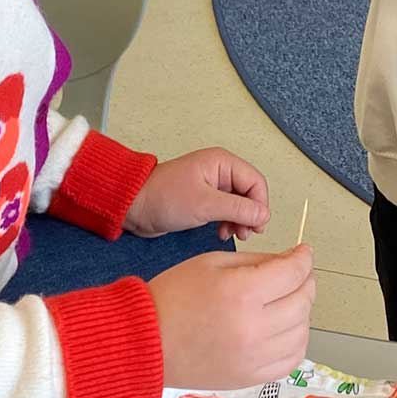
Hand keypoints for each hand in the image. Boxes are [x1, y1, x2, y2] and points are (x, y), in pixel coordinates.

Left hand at [127, 147, 270, 240]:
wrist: (133, 207)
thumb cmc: (162, 198)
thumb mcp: (205, 204)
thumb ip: (238, 209)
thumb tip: (263, 215)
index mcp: (221, 163)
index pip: (255, 182)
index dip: (260, 205)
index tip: (257, 225)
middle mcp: (218, 171)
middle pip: (249, 193)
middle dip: (250, 214)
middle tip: (246, 233)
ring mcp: (211, 186)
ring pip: (239, 204)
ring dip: (240, 220)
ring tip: (233, 234)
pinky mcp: (203, 199)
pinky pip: (225, 210)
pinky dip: (228, 222)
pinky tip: (221, 233)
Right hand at [149, 245, 315, 389]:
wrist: (146, 343)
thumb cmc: (172, 296)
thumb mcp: (211, 263)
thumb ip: (256, 261)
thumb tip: (289, 262)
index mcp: (242, 293)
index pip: (293, 273)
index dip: (303, 258)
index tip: (303, 253)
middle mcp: (254, 328)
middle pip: (302, 301)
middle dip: (306, 282)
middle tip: (298, 274)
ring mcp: (255, 358)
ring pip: (302, 332)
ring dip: (303, 312)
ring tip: (289, 301)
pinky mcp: (251, 378)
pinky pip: (291, 360)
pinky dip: (296, 341)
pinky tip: (285, 329)